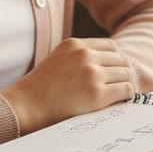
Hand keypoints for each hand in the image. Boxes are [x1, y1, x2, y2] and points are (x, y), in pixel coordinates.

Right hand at [0, 37, 133, 133]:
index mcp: (75, 44)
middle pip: (122, 59)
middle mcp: (85, 55)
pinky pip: (126, 90)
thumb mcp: (58, 58)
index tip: (113, 71)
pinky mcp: (98, 94)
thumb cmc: (39, 88)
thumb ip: (79, 56)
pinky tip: (118, 101)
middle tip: (118, 85)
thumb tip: (108, 62)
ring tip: (116, 94)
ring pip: (126, 74)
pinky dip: (126, 95)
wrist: (25, 107)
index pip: (111, 46)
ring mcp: (93, 74)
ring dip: (124, 84)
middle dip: (122, 72)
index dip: (115, 60)